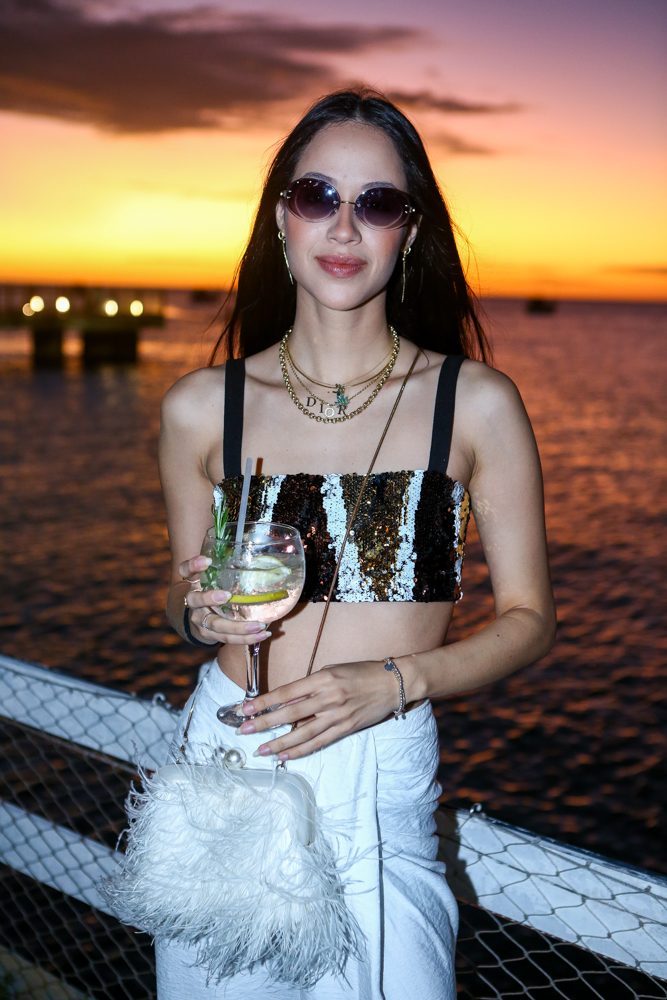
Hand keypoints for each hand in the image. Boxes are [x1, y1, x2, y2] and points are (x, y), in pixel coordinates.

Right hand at [179, 555, 271, 645]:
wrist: (195, 617)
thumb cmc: (210, 590)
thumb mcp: (213, 577)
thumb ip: (224, 565)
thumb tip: (255, 551)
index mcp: (193, 583)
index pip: (186, 570)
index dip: (193, 565)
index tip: (207, 560)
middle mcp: (193, 602)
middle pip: (196, 600)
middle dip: (210, 598)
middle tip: (227, 595)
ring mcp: (200, 620)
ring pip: (216, 625)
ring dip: (239, 627)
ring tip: (259, 626)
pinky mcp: (210, 635)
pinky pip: (227, 638)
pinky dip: (246, 639)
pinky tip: (264, 634)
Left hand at [236, 660, 400, 759]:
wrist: (392, 684)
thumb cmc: (361, 672)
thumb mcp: (332, 670)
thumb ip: (311, 684)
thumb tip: (287, 699)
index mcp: (322, 678)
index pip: (286, 692)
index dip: (264, 702)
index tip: (245, 709)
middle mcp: (328, 697)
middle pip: (290, 713)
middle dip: (264, 723)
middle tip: (244, 731)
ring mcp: (337, 715)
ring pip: (302, 732)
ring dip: (279, 742)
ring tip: (261, 750)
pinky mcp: (346, 728)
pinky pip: (319, 742)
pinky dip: (301, 750)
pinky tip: (285, 755)